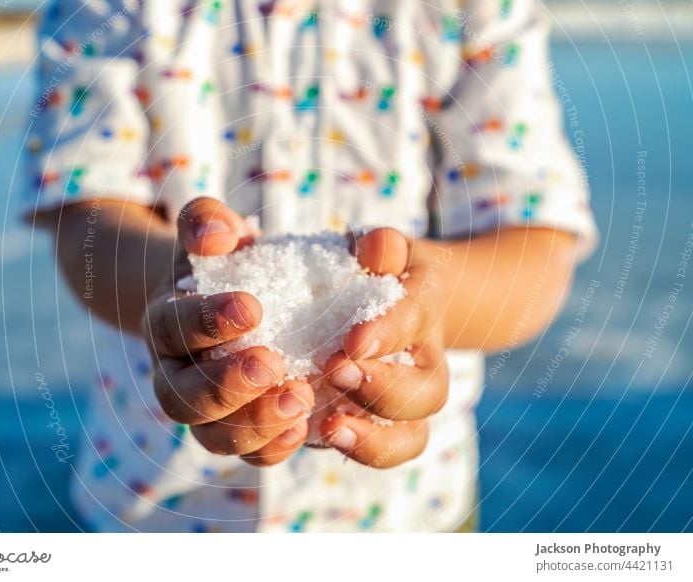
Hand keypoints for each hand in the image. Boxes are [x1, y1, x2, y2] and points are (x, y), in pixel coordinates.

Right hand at [142, 197, 313, 466]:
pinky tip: (307, 426)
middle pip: (182, 398)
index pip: (170, 329)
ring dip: (255, 424)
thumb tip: (215, 234)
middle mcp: (175, 377)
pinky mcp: (241, 433)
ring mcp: (206, 413)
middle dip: (226, 385)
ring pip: (214, 436)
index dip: (205, 322)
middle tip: (272, 363)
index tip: (252, 306)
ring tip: (300, 399)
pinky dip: (274, 447)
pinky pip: (249, 454)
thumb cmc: (227, 264)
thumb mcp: (214, 232)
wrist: (233, 300)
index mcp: (165, 325)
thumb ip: (206, 222)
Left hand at [319, 228, 449, 467]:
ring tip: (331, 429)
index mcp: (425, 312)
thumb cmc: (387, 269)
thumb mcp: (389, 248)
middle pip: (426, 394)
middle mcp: (424, 366)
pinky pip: (379, 451)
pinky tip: (311, 438)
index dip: (388, 333)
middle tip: (336, 372)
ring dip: (373, 439)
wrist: (411, 299)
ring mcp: (403, 402)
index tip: (354, 342)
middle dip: (382, 390)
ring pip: (410, 437)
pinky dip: (353, 451)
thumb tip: (373, 249)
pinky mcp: (375, 423)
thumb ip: (383, 246)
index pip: (414, 320)